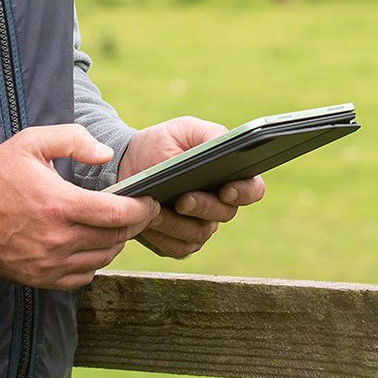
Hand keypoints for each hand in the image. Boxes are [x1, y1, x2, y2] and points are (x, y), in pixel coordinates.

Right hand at [0, 125, 158, 288]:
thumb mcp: (32, 142)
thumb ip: (73, 140)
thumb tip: (106, 155)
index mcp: (60, 204)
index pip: (118, 214)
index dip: (143, 209)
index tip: (152, 201)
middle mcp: (59, 239)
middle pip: (116, 237)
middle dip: (135, 223)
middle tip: (141, 211)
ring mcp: (50, 263)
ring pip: (103, 257)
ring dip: (116, 241)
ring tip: (115, 224)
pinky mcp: (43, 278)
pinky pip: (84, 275)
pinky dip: (95, 260)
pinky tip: (91, 242)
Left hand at [118, 117, 265, 259]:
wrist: (126, 165)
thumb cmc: (160, 143)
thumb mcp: (185, 129)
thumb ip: (210, 135)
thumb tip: (227, 144)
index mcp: (228, 176)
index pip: (252, 189)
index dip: (245, 192)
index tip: (226, 189)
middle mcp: (219, 205)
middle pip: (224, 214)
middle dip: (203, 207)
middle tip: (183, 199)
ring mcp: (200, 227)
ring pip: (198, 235)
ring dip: (176, 224)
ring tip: (155, 209)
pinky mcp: (177, 243)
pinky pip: (176, 248)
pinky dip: (161, 237)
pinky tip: (147, 223)